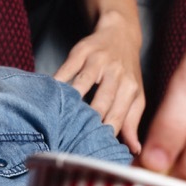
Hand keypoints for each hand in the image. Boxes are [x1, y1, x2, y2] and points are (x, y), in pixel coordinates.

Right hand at [55, 11, 145, 152]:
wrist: (120, 33)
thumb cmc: (127, 71)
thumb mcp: (135, 95)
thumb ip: (132, 122)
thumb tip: (134, 150)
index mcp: (130, 89)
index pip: (118, 118)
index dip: (106, 136)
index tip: (93, 151)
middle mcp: (116, 74)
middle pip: (101, 104)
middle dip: (88, 123)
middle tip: (74, 141)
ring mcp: (98, 61)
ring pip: (83, 85)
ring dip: (72, 103)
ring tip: (60, 121)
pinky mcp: (81, 51)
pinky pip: (67, 69)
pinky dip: (58, 83)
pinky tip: (50, 96)